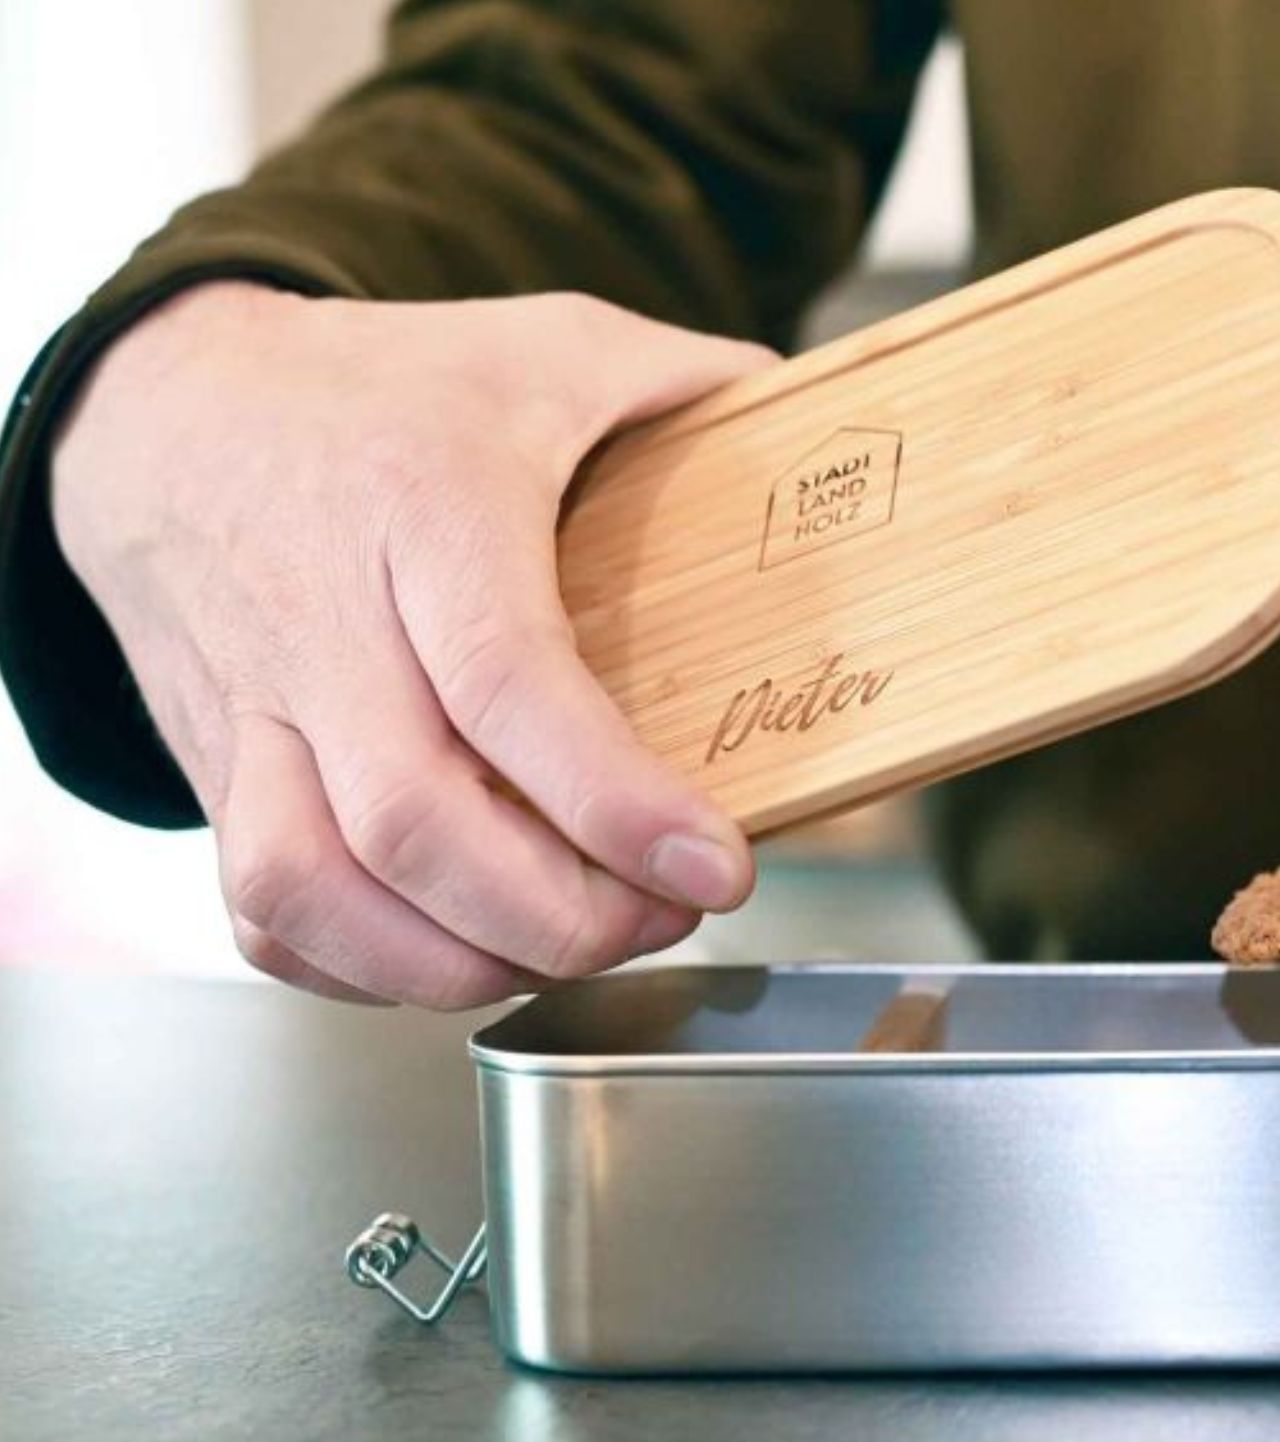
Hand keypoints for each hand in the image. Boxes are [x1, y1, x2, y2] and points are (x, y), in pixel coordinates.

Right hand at [52, 283, 774, 1006]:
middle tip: (664, 916)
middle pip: (413, 823)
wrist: (172, 409)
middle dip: (560, 917)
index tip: (717, 866)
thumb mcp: (547, 349)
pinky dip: (362, 972)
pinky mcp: (216, 771)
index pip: (506, 682)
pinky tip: (460, 957)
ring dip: (458, 966)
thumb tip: (824, 428)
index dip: (613, 801)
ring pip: (311, 887)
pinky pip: (260, 912)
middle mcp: (323, 622)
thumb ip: (688, 388)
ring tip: (572, 949)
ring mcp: (254, 708)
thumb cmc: (387, 394)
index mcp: (423, 510)